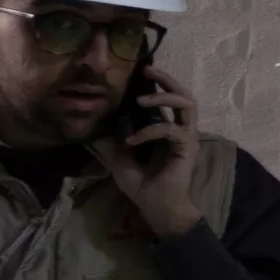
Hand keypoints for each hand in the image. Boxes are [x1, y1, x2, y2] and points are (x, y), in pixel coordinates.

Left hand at [92, 64, 202, 237]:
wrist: (158, 209)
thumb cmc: (144, 188)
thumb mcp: (119, 162)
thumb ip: (109, 144)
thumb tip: (91, 128)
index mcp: (168, 131)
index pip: (169, 99)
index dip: (158, 83)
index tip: (141, 73)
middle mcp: (181, 131)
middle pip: (184, 94)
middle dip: (167, 79)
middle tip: (148, 70)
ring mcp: (187, 138)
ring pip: (186, 104)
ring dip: (164, 97)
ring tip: (141, 99)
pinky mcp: (187, 147)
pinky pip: (171, 130)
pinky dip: (150, 130)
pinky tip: (132, 140)